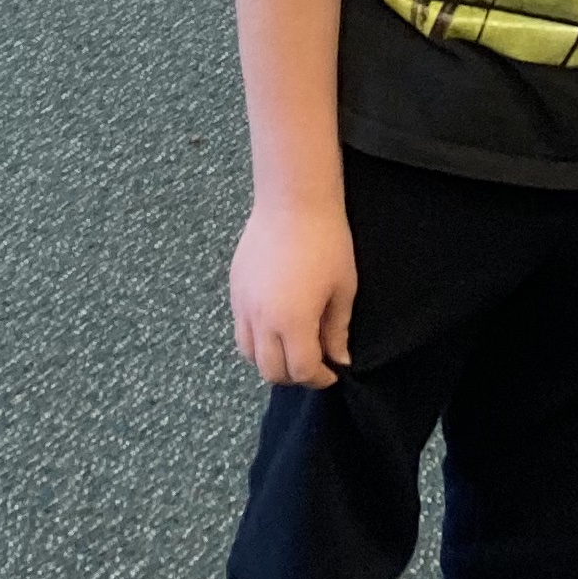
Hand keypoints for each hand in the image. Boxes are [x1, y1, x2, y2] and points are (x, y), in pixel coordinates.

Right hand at [229, 194, 357, 387]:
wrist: (294, 202)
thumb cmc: (327, 242)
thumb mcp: (342, 290)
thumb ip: (337, 331)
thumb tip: (339, 359)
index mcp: (293, 323)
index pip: (301, 370)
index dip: (319, 377)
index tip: (332, 371)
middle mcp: (262, 319)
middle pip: (270, 370)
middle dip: (294, 375)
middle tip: (313, 364)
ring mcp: (243, 305)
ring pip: (249, 353)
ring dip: (270, 359)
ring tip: (291, 347)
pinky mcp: (235, 289)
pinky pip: (240, 328)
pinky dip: (256, 338)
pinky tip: (275, 324)